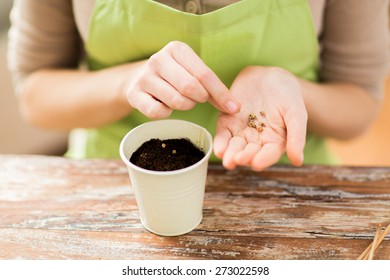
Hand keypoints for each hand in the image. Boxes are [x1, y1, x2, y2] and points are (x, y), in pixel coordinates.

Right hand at [124, 41, 239, 118]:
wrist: (138, 79)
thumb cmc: (174, 76)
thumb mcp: (192, 72)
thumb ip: (211, 86)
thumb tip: (234, 107)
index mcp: (176, 49)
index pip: (204, 74)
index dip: (221, 94)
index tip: (234, 108)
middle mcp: (158, 59)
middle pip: (190, 87)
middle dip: (200, 98)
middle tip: (198, 99)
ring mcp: (144, 77)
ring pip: (176, 101)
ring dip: (185, 106)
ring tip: (182, 100)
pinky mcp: (134, 94)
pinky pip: (159, 112)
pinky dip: (167, 113)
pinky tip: (165, 105)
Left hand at [214, 66, 306, 170]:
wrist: (269, 76)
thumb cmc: (287, 95)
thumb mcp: (296, 112)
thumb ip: (297, 135)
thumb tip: (298, 161)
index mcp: (275, 142)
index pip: (269, 154)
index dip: (263, 159)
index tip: (256, 164)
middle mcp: (257, 141)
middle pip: (249, 153)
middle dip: (243, 157)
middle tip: (238, 160)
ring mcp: (241, 132)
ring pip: (234, 147)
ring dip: (230, 154)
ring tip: (227, 159)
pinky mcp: (227, 122)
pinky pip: (223, 134)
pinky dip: (220, 142)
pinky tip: (219, 150)